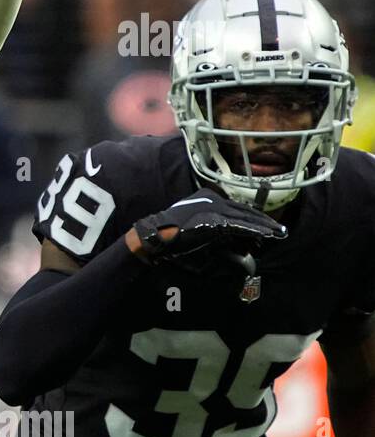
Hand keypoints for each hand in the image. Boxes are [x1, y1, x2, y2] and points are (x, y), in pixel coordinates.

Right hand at [127, 189, 286, 266]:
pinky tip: (265, 235)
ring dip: (263, 227)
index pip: (237, 208)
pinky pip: (239, 226)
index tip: (267, 227)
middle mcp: (213, 199)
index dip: (254, 218)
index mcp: (208, 198)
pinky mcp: (214, 220)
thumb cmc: (172, 235)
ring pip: (245, 218)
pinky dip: (254, 230)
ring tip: (278, 233)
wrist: (155, 235)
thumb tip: (232, 237)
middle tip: (280, 230)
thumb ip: (213, 227)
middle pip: (244, 211)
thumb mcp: (195, 226)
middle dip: (264, 222)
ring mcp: (213, 208)